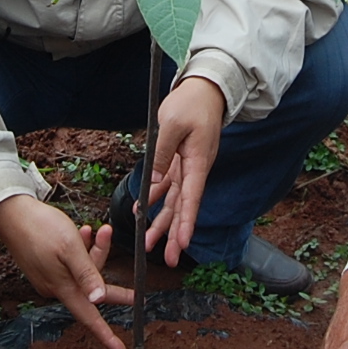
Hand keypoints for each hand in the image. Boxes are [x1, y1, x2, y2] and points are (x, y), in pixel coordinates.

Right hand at [0, 194, 133, 348]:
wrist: (10, 212)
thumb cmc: (41, 228)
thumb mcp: (70, 248)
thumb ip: (87, 274)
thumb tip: (98, 300)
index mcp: (62, 287)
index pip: (89, 317)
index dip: (105, 335)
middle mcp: (55, 286)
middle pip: (92, 288)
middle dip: (111, 277)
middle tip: (136, 291)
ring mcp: (49, 276)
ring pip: (83, 270)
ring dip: (95, 252)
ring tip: (100, 229)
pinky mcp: (45, 264)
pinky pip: (71, 263)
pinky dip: (81, 249)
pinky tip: (84, 231)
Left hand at [146, 77, 225, 266]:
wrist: (205, 89)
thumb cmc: (191, 103)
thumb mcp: (172, 124)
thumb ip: (161, 154)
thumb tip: (152, 184)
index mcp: (198, 162)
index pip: (192, 197)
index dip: (186, 222)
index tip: (183, 244)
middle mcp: (194, 169)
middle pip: (183, 207)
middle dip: (175, 234)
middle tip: (168, 259)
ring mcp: (187, 166)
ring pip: (174, 200)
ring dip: (162, 222)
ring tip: (149, 244)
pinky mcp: (179, 161)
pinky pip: (167, 185)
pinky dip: (154, 198)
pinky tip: (142, 211)